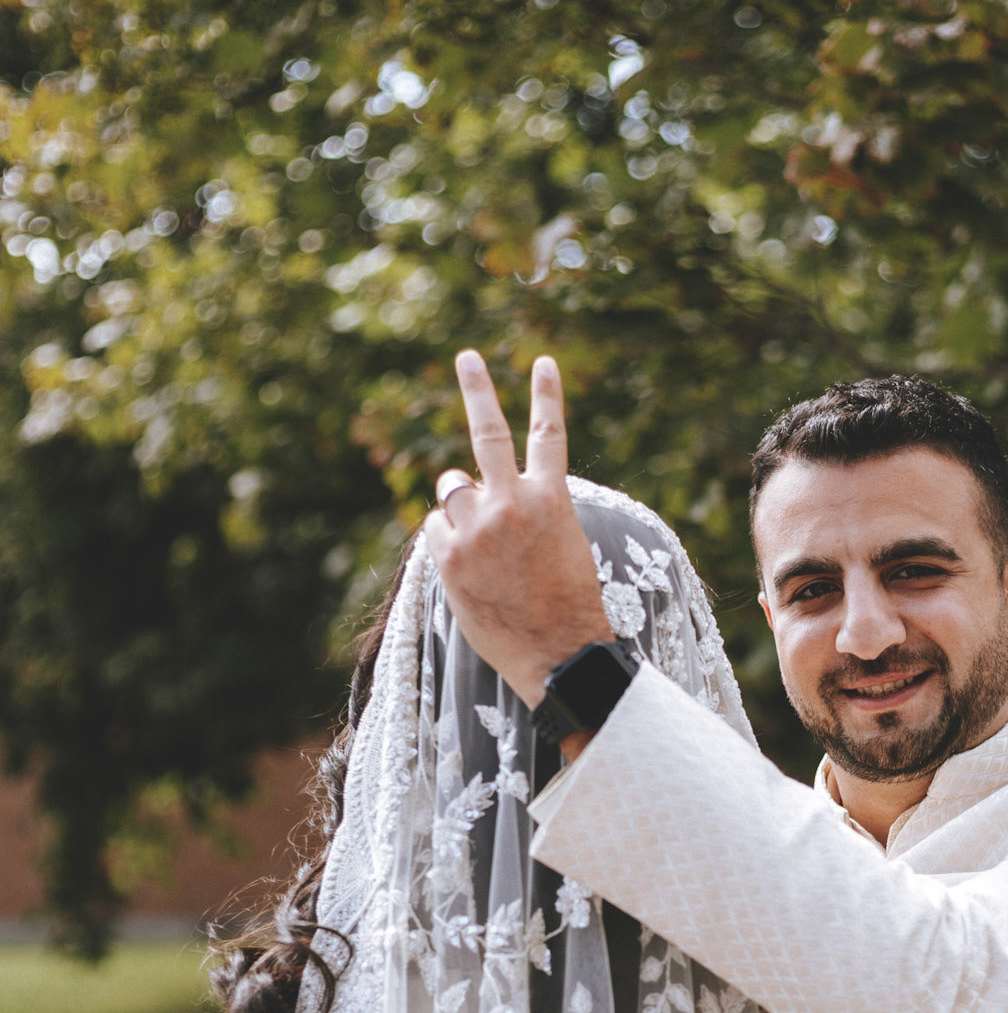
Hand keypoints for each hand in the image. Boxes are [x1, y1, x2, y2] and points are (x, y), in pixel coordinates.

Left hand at [422, 351, 611, 707]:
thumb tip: (474, 491)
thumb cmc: (568, 607)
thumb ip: (528, 512)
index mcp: (552, 500)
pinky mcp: (451, 558)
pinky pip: (435, 528)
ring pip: (452, 489)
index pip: (548, 435)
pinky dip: (446, 539)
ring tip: (481, 539)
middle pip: (487, 434)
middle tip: (466, 358)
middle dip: (477, 389)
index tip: (544, 362)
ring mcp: (478, 529)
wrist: (559, 654)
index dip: (546, 395)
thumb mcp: (563, 546)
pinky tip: (468, 566)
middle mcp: (512, 504)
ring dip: (459, 503)